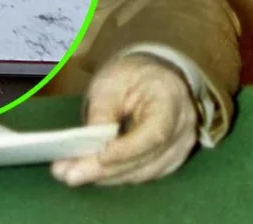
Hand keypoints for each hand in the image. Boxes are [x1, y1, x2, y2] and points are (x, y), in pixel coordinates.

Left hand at [51, 53, 198, 186]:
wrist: (151, 77)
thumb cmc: (131, 75)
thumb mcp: (111, 81)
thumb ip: (102, 111)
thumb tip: (91, 143)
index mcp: (171, 99)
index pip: (154, 133)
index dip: (127, 150)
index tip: (100, 158)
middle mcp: (182, 130)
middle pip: (146, 159)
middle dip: (106, 170)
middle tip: (70, 174)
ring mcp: (179, 149)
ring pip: (143, 172)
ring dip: (107, 177)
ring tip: (72, 175)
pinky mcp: (168, 161)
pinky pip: (141, 173)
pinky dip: (115, 175)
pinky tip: (89, 173)